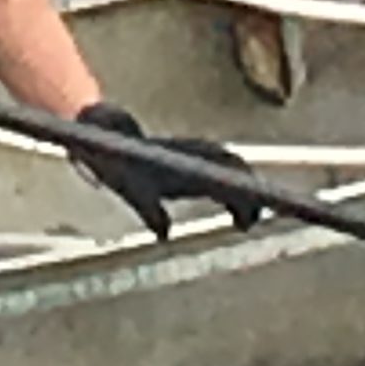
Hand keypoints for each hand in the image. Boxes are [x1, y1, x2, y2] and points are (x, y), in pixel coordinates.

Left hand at [73, 103, 266, 241]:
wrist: (110, 132)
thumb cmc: (121, 162)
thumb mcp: (134, 194)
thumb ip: (152, 214)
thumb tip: (164, 233)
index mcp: (189, 168)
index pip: (229, 184)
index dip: (245, 203)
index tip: (249, 222)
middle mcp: (197, 155)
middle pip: (237, 170)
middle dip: (252, 193)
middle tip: (254, 218)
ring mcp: (195, 149)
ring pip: (230, 162)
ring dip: (243, 181)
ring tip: (246, 208)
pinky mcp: (190, 148)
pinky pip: (220, 158)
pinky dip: (232, 173)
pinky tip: (226, 189)